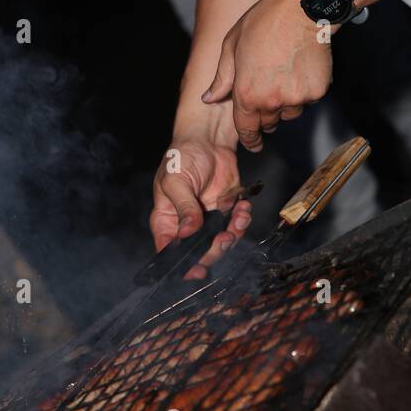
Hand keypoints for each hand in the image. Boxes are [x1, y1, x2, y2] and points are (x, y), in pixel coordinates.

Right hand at [151, 138, 252, 280]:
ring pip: (221, 242)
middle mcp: (186, 226)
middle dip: (214, 250)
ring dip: (233, 234)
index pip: (170, 252)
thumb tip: (188, 233)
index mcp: (166, 221)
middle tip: (225, 237)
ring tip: (239, 217)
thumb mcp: (176, 180)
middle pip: (200, 253)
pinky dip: (243, 220)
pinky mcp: (226, 212)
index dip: (182, 266)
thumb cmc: (182, 157)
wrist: (208, 139)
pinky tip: (243, 207)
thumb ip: (183, 207)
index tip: (197, 270)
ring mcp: (207, 220)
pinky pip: (236, 226)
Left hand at [201, 0, 332, 151]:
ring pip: (289, 112)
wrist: (300, 10)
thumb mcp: (231, 46)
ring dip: (286, 102)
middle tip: (267, 91)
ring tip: (283, 73)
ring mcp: (296, 98)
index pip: (246, 129)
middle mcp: (271, 101)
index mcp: (246, 93)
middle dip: (265, 114)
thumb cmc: (263, 22)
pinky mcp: (317, 92)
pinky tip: (300, 68)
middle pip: (269, 123)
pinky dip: (304, 91)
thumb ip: (222, 78)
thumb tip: (208, 98)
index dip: (249, 138)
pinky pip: (308, 100)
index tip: (253, 144)